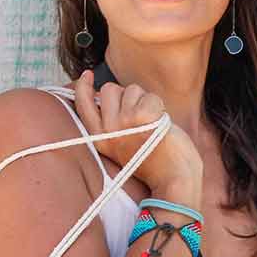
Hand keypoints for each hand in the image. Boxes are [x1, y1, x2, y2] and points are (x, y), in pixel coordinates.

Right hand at [68, 68, 199, 190]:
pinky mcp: (143, 118)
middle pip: (109, 89)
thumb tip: (107, 93)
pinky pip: (150, 96)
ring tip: (152, 124)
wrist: (174, 182)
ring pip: (131, 90)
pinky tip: (162, 124)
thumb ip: (112, 123)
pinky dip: (159, 106)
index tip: (88, 75)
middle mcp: (108, 131)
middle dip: (127, 96)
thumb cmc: (155, 163)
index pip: (82, 105)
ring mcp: (124, 123)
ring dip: (145, 101)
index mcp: (100, 139)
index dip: (83, 86)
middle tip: (141, 117)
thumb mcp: (123, 145)